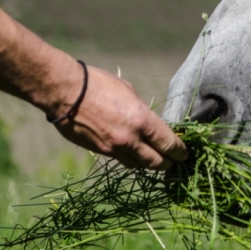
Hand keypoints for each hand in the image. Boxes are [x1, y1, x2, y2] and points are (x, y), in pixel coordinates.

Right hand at [51, 66, 187, 169]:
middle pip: (157, 162)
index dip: (180, 151)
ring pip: (138, 165)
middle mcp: (130, 139)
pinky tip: (131, 152)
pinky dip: (129, 158)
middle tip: (173, 161)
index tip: (185, 153)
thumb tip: (149, 121)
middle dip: (168, 163)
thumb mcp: (129, 91)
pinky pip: (120, 160)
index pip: (169, 144)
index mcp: (142, 120)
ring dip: (148, 163)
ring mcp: (114, 148)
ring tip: (154, 158)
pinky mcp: (99, 152)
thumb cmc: (99, 84)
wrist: (65, 92)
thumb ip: (141, 110)